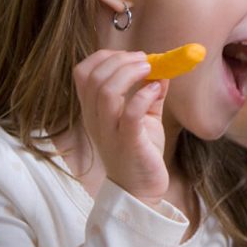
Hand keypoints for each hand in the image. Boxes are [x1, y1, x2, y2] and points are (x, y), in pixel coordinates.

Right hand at [73, 49, 169, 203]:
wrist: (140, 190)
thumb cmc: (140, 152)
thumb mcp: (143, 118)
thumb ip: (149, 93)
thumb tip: (163, 70)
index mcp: (93, 109)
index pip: (83, 73)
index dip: (105, 57)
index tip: (131, 56)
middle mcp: (95, 118)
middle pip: (93, 77)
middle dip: (119, 60)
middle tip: (145, 60)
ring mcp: (109, 131)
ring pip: (105, 92)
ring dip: (129, 73)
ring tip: (150, 68)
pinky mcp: (127, 143)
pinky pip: (128, 114)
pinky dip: (143, 96)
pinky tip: (157, 90)